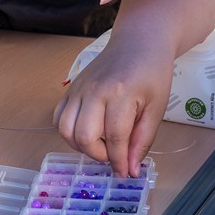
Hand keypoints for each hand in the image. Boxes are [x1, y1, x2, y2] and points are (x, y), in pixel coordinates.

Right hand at [54, 27, 175, 176]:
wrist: (138, 41)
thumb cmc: (152, 72)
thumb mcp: (156, 107)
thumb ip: (143, 140)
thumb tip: (132, 170)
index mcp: (120, 93)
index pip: (114, 138)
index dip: (120, 161)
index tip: (125, 173)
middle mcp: (94, 90)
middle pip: (84, 136)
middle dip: (99, 155)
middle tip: (114, 155)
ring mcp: (79, 88)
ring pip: (65, 129)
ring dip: (80, 145)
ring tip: (100, 144)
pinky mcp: (71, 88)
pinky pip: (58, 117)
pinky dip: (69, 131)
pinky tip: (87, 131)